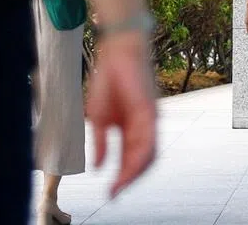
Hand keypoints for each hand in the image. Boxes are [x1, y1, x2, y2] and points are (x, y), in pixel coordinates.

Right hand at [86, 30, 158, 197]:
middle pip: (144, 161)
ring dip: (135, 172)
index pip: (131, 159)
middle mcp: (143, 127)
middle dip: (130, 179)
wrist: (117, 54)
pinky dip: (140, 155)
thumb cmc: (109, 81)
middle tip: (115, 193)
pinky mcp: (149, 111)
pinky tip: (130, 166)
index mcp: (132, 129)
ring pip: (149, 154)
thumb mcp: (99, 117)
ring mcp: (148, 120)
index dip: (123, 177)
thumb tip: (98, 166)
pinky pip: (148, 138)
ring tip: (121, 185)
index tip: (111, 193)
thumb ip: (102, 142)